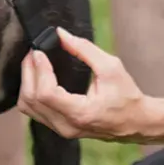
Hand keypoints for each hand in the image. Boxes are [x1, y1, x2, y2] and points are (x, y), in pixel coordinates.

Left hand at [17, 28, 156, 143]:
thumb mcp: (111, 66)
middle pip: (30, 100)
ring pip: (28, 107)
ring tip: (35, 62)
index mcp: (80, 112)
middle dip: (28, 72)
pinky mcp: (59, 128)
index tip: (39, 51)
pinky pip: (34, 111)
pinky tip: (39, 76)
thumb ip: (84, 49)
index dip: (39, 70)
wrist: (136, 122)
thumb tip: (61, 34)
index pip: (46, 93)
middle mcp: (66, 125)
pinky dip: (31, 92)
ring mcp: (61, 130)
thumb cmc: (127, 96)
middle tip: (34, 52)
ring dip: (27, 82)